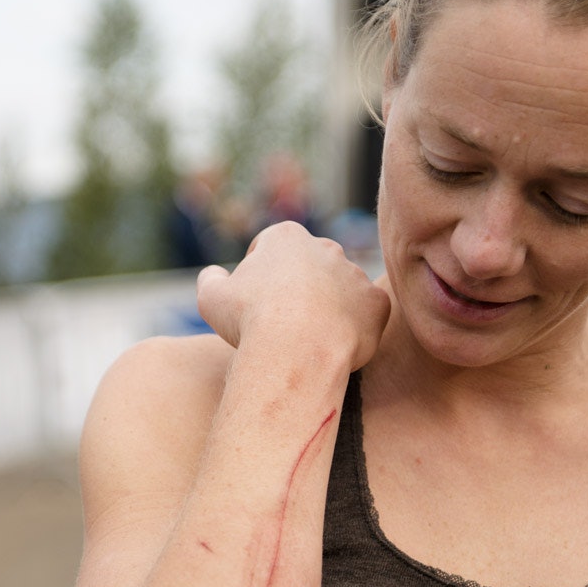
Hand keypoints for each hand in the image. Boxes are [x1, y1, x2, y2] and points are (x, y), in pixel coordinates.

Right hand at [196, 222, 388, 369]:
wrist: (296, 349)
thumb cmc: (250, 320)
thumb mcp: (211, 297)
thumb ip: (210, 279)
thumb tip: (214, 275)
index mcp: (286, 237)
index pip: (269, 248)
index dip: (257, 275)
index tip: (252, 302)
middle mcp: (325, 247)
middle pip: (308, 267)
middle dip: (297, 289)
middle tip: (281, 323)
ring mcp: (355, 274)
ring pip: (339, 290)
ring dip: (327, 308)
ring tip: (308, 340)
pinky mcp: (377, 302)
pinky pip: (366, 314)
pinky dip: (353, 328)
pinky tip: (333, 346)